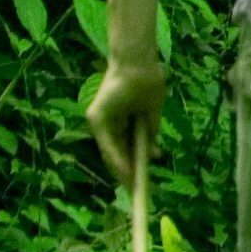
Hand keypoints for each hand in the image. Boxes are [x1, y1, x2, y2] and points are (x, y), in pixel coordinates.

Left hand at [86, 56, 165, 185]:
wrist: (138, 62)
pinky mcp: (96, 119)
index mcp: (121, 119)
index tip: (141, 180)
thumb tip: (154, 154)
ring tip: (132, 187)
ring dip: (122, 171)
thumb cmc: (147, 81)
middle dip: (127, 172)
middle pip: (116, 153)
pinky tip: (126, 172)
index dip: (133, 164)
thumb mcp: (151, 112)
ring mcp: (100, 121)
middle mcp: (107, 122)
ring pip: (111, 151)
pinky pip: (107, 144)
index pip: (125, 147)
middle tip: (135, 189)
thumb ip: (150, 132)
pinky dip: (117, 159)